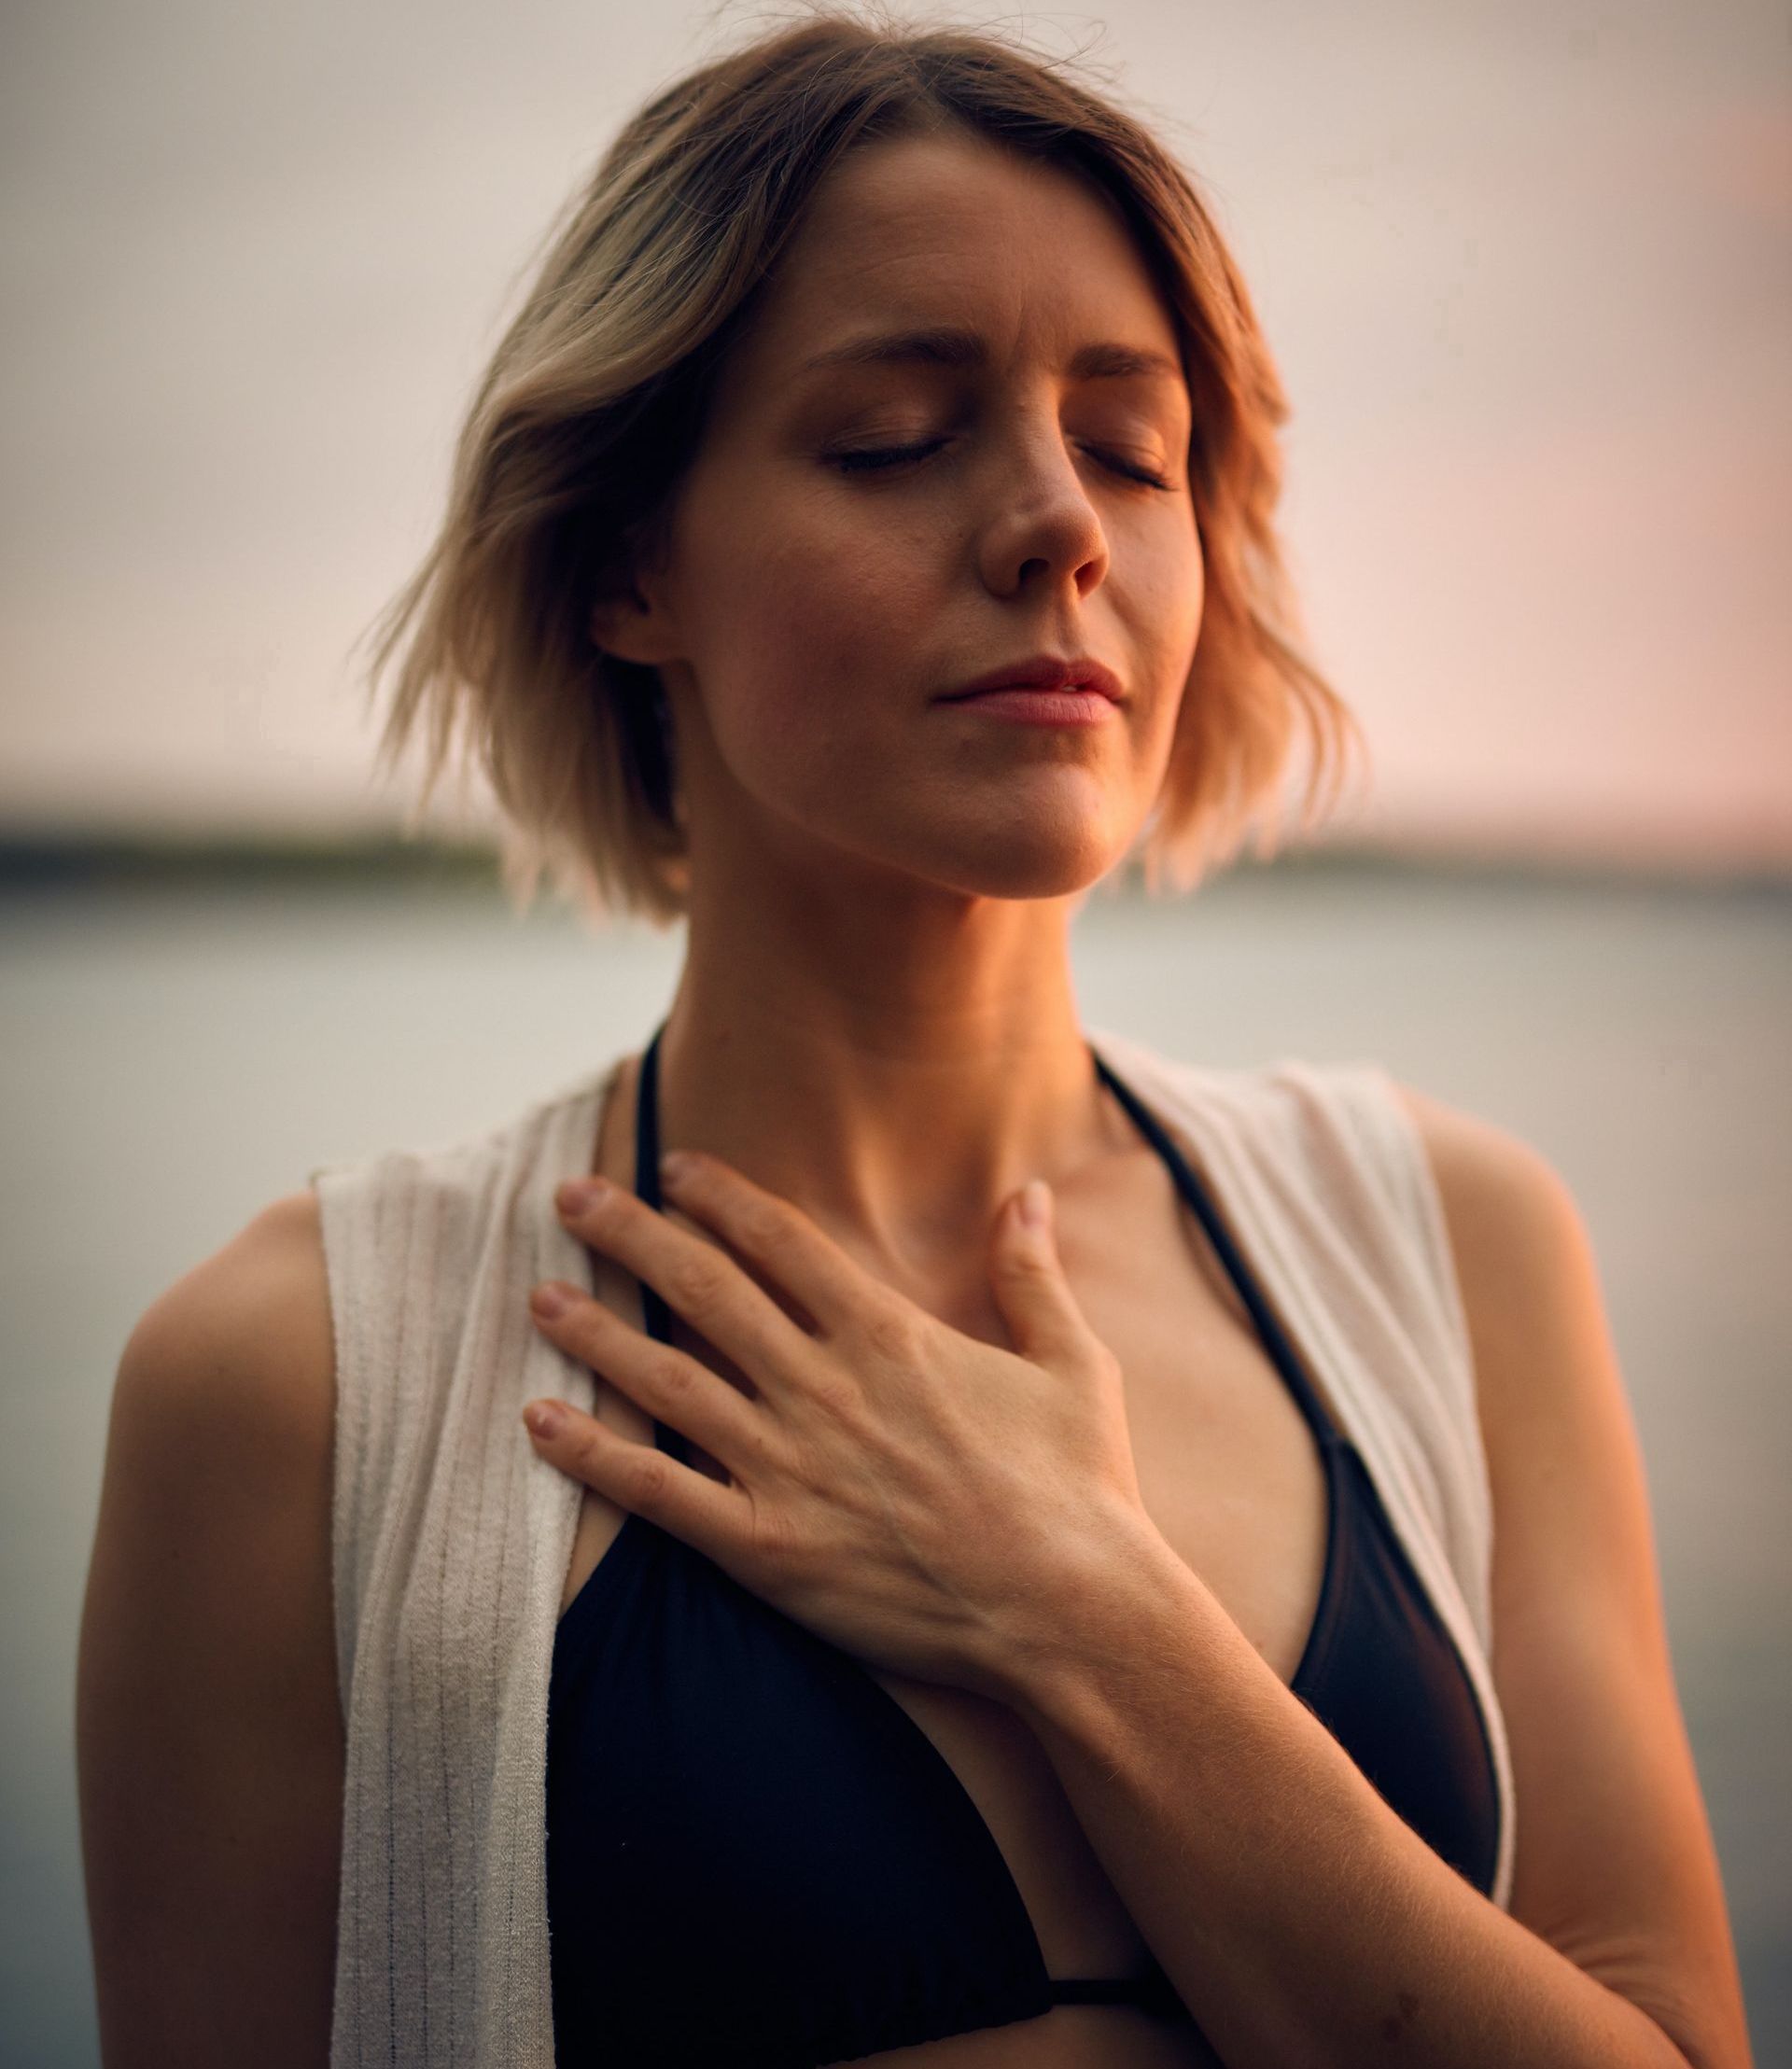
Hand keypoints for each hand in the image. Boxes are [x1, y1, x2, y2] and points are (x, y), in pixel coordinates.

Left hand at [523, 1150, 1154, 1699]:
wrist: (1072, 1611)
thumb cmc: (1080, 1488)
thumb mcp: (1072, 1363)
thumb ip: (1032, 1272)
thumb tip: (1028, 1191)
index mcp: (888, 1336)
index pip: (780, 1241)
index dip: (719, 1196)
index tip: (673, 1166)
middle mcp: (823, 1387)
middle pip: (704, 1288)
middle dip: (631, 1234)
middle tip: (571, 1198)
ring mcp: (788, 1467)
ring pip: (666, 1380)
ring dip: (595, 1332)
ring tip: (538, 1296)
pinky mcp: (768, 1547)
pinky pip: (658, 1493)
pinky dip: (593, 1455)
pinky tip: (538, 1421)